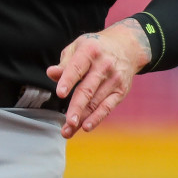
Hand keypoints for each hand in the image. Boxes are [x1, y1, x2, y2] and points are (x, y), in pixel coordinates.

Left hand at [46, 18, 150, 137]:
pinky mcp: (121, 91)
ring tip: (68, 131)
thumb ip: (64, 63)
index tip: (60, 93)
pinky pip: (107, 107)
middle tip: (67, 122)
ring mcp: (114, 79)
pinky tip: (86, 127)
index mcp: (90, 51)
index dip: (68, 80)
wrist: (126, 47)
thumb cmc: (95, 48)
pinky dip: (96, 118)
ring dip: (81, 118)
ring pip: (95, 102)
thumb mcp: (78, 47)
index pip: (77, 68)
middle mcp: (104, 65)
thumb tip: (51, 74)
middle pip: (87, 89)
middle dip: (77, 107)